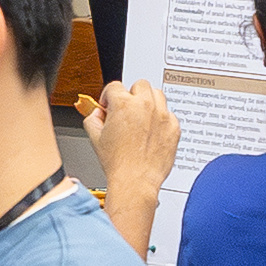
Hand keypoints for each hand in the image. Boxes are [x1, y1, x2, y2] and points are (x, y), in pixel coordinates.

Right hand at [95, 75, 181, 232]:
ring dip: (148, 102)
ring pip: (157, 94)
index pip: (114, 86)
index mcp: (123, 104)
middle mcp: (145, 105)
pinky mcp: (173, 127)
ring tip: (141, 117)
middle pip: (139, 84)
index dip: (109, 97)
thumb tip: (96, 113)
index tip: (109, 105)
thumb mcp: (95, 137)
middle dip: (131, 94)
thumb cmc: (117, 163)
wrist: (135, 181)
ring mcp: (162, 115)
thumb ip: (92, 118)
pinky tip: (151, 131)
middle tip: (126, 109)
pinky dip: (161, 119)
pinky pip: (168, 113)